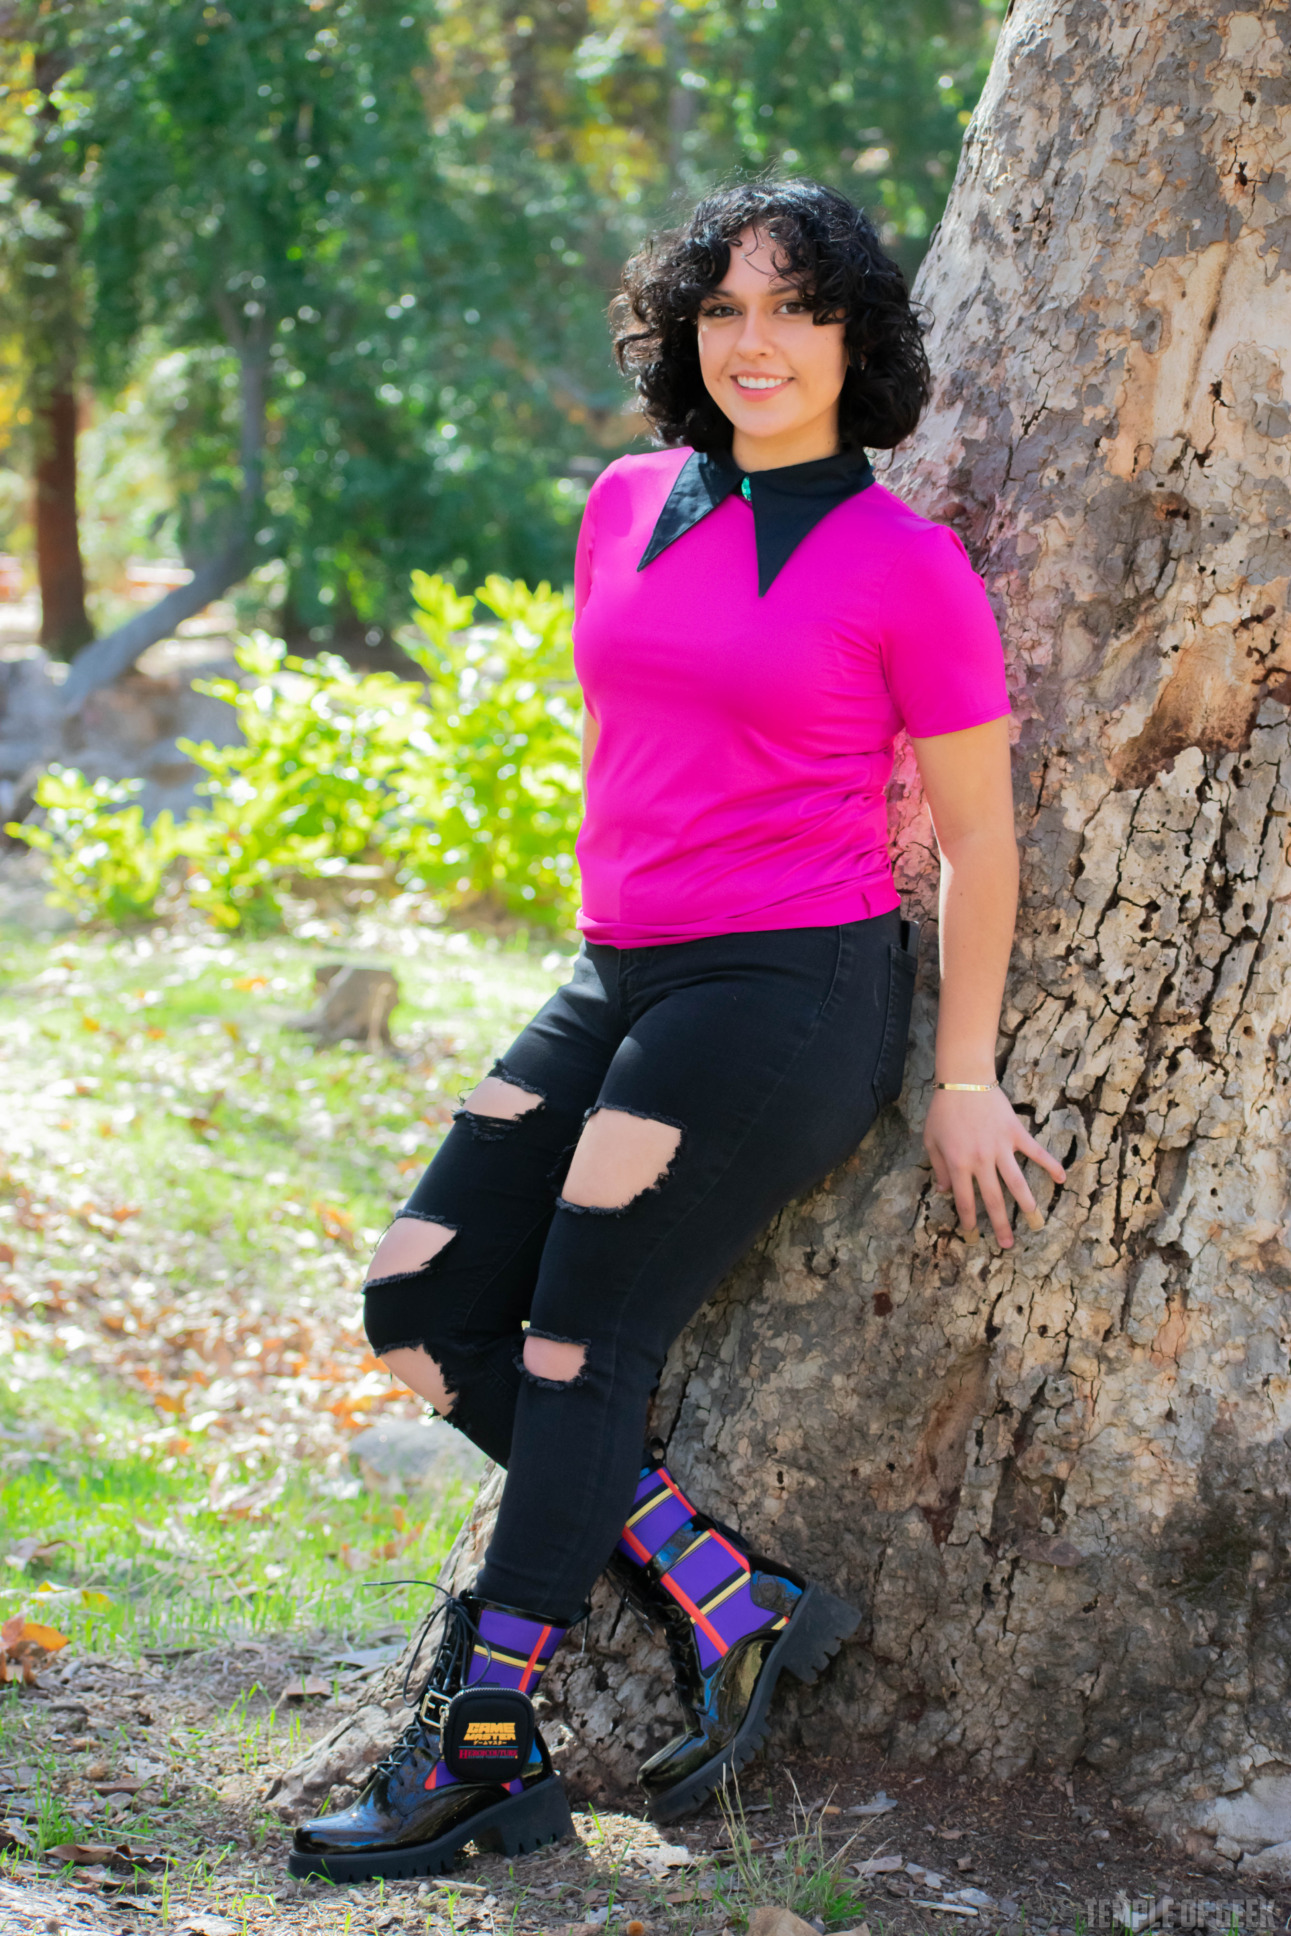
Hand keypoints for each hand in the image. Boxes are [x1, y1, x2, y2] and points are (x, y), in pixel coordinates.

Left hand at [923, 1087, 1065, 1247]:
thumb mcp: (931, 1140)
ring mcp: (1001, 1147)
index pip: (965, 1199)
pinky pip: (1036, 1152)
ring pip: (1017, 1182)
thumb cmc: (943, 1110)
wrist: (963, 1080)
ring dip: (1027, 1203)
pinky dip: (1050, 1164)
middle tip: (1007, 1244)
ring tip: (1035, 1220)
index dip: (969, 1218)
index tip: (973, 1233)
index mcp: (959, 1164)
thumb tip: (944, 1191)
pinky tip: (1061, 1178)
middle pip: (993, 1198)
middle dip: (1000, 1224)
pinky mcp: (1015, 1134)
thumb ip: (939, 1167)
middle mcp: (981, 1160)